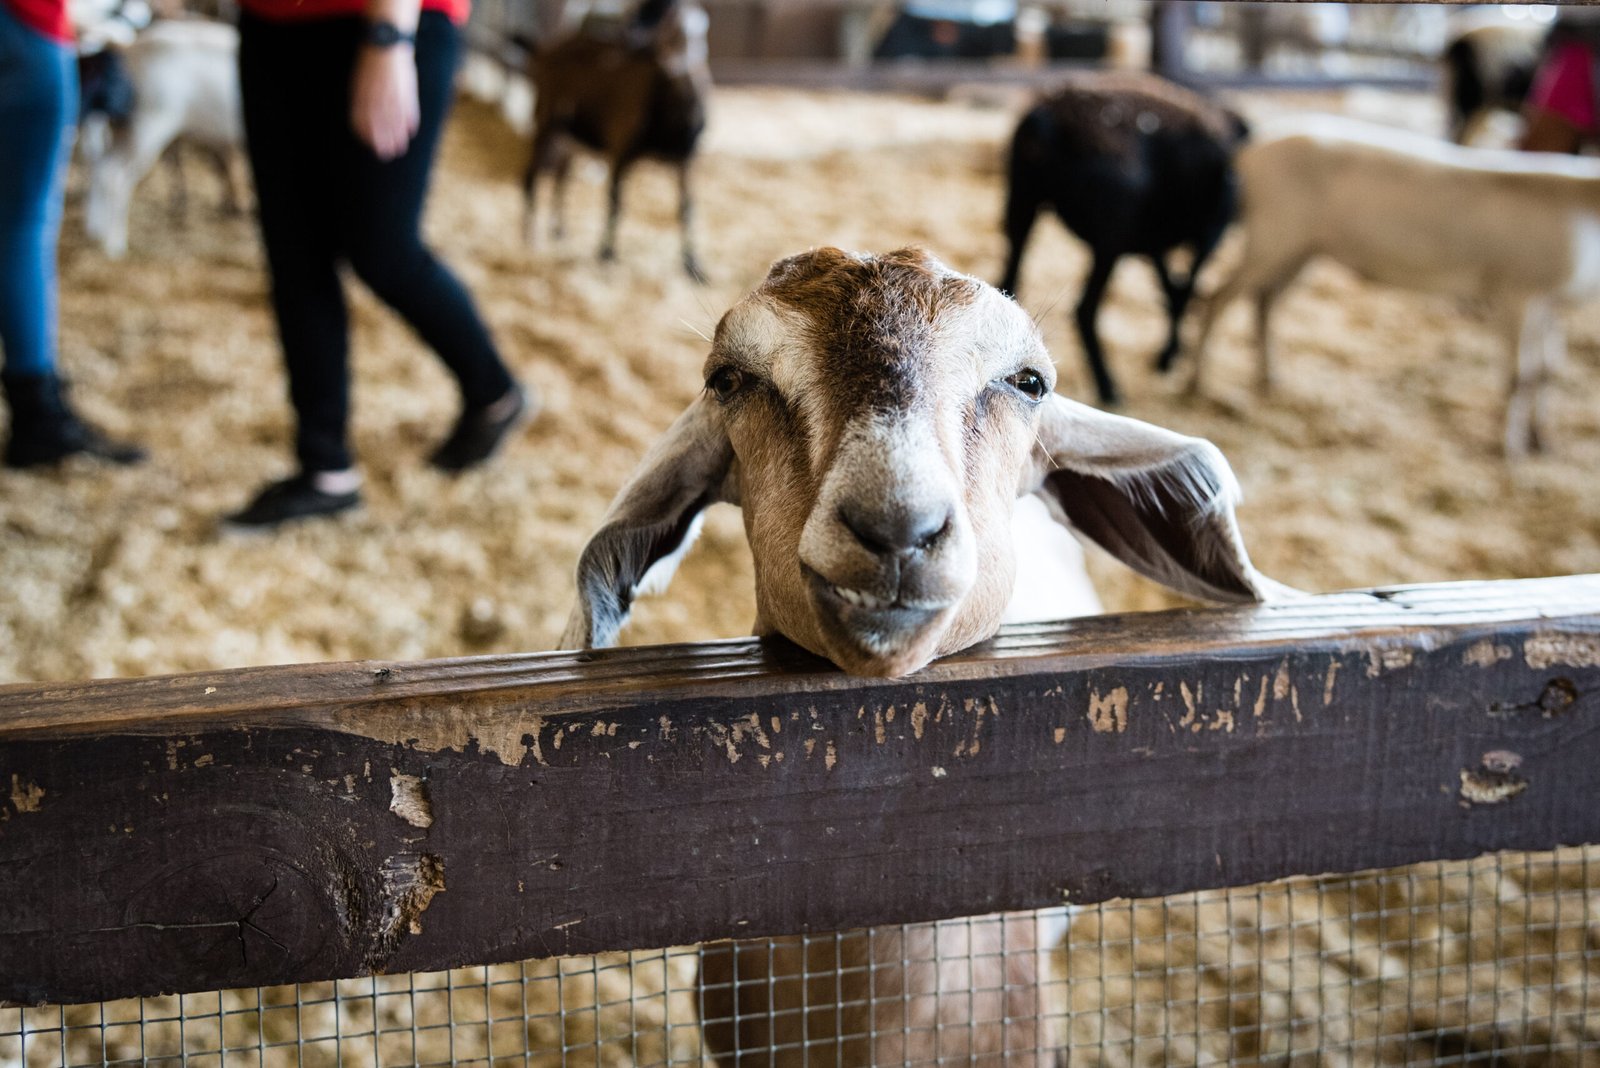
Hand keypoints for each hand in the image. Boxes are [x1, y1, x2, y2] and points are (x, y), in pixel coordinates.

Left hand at [350, 44, 419, 160]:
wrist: (385, 42)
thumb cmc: (371, 63)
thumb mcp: (360, 81)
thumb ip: (362, 99)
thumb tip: (363, 119)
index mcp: (360, 94)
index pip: (360, 121)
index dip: (366, 136)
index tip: (371, 146)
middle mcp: (374, 96)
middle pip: (377, 125)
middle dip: (382, 142)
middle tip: (386, 154)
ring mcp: (390, 94)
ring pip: (393, 121)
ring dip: (397, 137)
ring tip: (400, 148)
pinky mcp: (405, 90)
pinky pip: (408, 110)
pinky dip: (410, 122)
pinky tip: (411, 132)